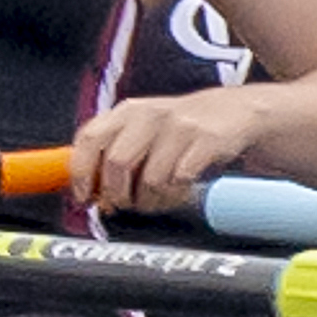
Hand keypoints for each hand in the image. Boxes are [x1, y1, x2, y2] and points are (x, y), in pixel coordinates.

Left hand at [70, 86, 271, 218]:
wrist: (235, 111)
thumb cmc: (181, 129)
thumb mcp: (142, 132)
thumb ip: (112, 156)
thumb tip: (88, 193)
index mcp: (126, 112)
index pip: (89, 138)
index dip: (82, 174)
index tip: (85, 198)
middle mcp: (149, 114)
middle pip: (117, 164)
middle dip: (119, 195)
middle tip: (128, 204)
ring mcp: (179, 126)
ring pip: (150, 179)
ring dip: (152, 201)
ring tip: (160, 197)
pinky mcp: (206, 140)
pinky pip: (180, 181)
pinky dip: (178, 195)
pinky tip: (181, 190)